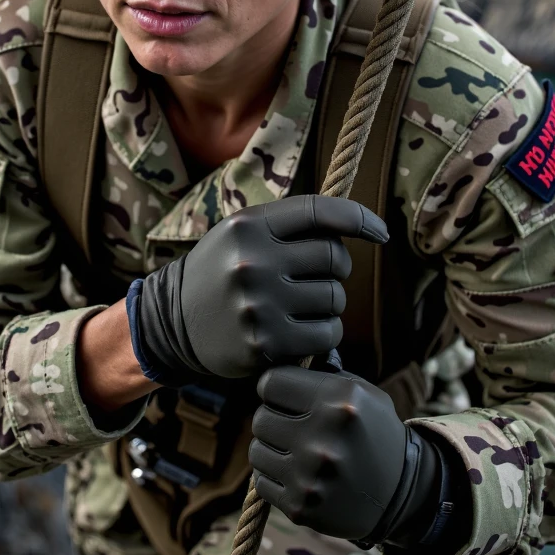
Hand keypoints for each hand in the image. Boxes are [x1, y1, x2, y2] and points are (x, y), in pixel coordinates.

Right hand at [128, 195, 386, 383]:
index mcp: (249, 226)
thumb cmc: (222, 271)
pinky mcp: (266, 343)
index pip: (319, 211)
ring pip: (335, 298)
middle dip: (336, 268)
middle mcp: (253, 261)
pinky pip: (327, 334)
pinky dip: (325, 334)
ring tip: (300, 305)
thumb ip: (289, 225)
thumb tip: (356, 222)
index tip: (380, 232)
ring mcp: (259, 304)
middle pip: (334, 257)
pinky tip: (301, 331)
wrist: (173, 322)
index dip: (358, 218)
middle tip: (315, 277)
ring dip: (329, 304)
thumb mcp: (242, 234)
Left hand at [249, 366, 444, 545]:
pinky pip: (262, 482)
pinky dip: (274, 477)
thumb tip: (286, 351)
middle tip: (291, 424)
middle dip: (273, 418)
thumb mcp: (361, 391)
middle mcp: (323, 437)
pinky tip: (296, 473)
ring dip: (271, 448)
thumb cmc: (373, 431)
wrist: (400, 492)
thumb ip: (323, 371)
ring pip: (257, 450)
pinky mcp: (301, 506)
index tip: (283, 394)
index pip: (271, 382)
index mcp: (338, 401)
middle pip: (260, 418)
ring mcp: (310, 475)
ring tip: (294, 449)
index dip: (274, 387)